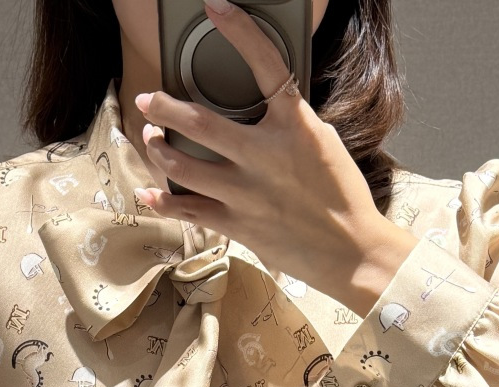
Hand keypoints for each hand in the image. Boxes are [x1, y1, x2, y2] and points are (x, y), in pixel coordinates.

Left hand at [132, 0, 394, 300]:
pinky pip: (190, 211)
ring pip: (184, 166)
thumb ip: (289, 122)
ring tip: (153, 142)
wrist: (351, 250)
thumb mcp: (323, 143)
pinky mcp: (239, 224)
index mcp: (294, 126)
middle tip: (148, 100)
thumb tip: (264, 107)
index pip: (265, 64)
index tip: (216, 8)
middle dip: (164, 108)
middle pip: (200, 123)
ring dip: (161, 151)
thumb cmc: (342, 197)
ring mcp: (247, 192)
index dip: (239, 30)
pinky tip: (149, 192)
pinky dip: (163, 201)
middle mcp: (265, 156)